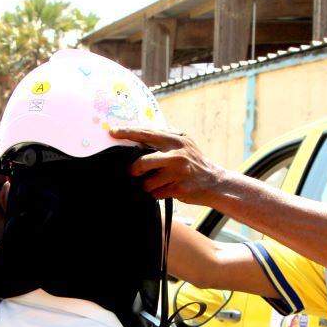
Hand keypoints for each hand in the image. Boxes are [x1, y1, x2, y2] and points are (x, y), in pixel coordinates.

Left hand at [110, 126, 224, 203]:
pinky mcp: (179, 188)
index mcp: (175, 139)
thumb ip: (163, 139)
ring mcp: (178, 171)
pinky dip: (158, 193)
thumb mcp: (183, 144)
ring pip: (147, 182)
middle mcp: (177, 153)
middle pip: (142, 161)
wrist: (215, 182)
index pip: (146, 133)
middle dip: (135, 169)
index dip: (127, 133)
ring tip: (159, 183)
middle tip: (134, 172)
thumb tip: (136, 138)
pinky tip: (168, 190)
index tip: (112, 133)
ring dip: (148, 185)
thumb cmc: (193, 163)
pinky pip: (156, 193)